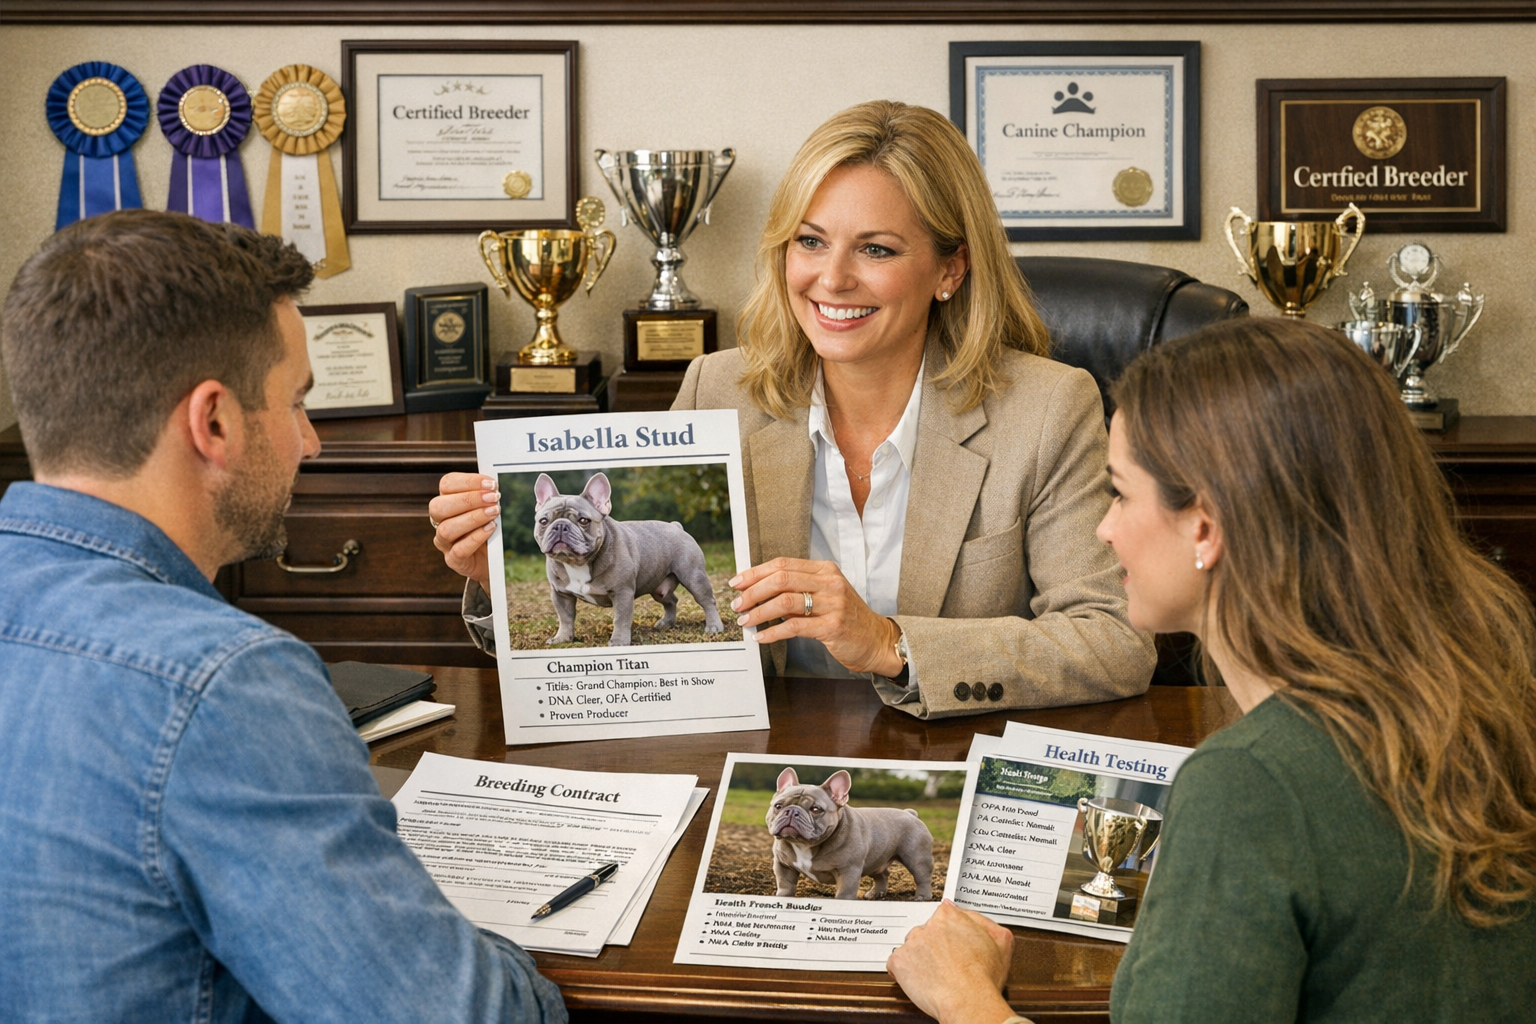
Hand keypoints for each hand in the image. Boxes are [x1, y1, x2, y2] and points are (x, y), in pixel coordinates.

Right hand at [430, 473, 499, 592]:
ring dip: (473, 518)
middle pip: (439, 506)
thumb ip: (487, 496)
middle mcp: (440, 520)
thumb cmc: (488, 527)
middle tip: (494, 497)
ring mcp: (444, 542)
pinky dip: (476, 537)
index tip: (492, 483)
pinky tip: (491, 529)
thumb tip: (496, 485)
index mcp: (446, 501)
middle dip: (468, 499)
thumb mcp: (487, 508)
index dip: (468, 481)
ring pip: (446, 529)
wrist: (491, 559)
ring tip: (494, 512)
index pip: (446, 484)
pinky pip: (459, 549)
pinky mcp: (454, 560)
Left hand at [728, 557, 902, 675]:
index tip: (738, 583)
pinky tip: (762, 636)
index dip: (756, 572)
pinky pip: (794, 627)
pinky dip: (773, 632)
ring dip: (759, 611)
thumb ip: (798, 590)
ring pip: (785, 601)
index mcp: (825, 570)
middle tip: (738, 604)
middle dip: (753, 591)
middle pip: (781, 579)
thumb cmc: (847, 618)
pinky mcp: (833, 626)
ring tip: (746, 620)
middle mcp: (829, 583)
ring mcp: (833, 604)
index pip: (783, 564)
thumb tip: (759, 591)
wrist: (876, 640)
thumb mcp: (825, 595)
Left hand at [887, 900, 1017, 1023]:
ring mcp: (912, 943)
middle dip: (934, 945)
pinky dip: (903, 972)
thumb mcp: (1001, 941)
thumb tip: (965, 912)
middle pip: (926, 931)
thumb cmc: (984, 977)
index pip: (943, 914)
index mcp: (950, 916)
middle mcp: (928, 925)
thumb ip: (984, 921)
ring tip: (934, 974)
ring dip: (919, 957)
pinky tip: (918, 980)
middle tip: (946, 962)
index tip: (951, 943)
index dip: (949, 932)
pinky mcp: (899, 961)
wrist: (968, 1001)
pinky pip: (896, 964)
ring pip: (911, 947)